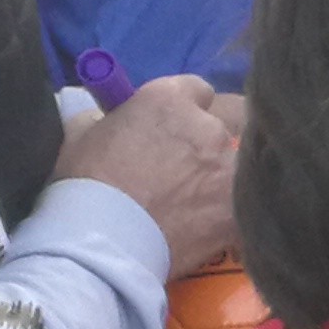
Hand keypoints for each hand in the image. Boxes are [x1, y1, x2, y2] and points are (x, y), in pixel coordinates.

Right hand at [60, 75, 237, 277]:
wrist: (103, 239)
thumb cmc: (84, 183)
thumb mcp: (81, 133)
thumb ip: (105, 117)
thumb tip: (108, 119)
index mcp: (168, 100)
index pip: (197, 90)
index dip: (189, 107)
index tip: (179, 126)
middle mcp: (207, 127)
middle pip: (227, 124)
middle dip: (213, 139)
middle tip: (194, 164)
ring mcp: (228, 168)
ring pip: (242, 164)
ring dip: (227, 176)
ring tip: (206, 200)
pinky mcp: (240, 208)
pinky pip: (247, 204)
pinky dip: (234, 213)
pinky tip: (219, 225)